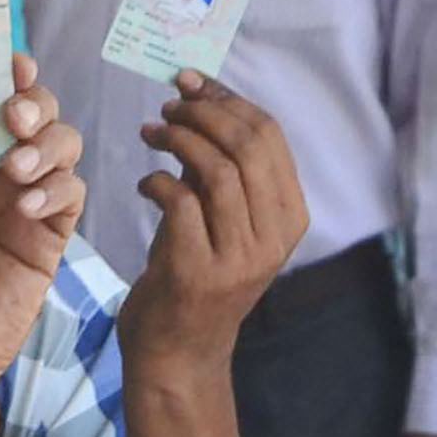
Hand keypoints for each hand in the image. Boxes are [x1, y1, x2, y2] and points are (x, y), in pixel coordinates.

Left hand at [121, 85, 306, 370]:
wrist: (177, 352)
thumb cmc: (194, 273)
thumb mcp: (219, 218)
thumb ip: (220, 168)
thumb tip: (198, 97)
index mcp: (291, 217)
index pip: (270, 137)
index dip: (228, 100)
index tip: (193, 83)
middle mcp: (274, 237)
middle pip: (249, 147)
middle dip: (204, 114)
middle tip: (168, 105)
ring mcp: (240, 258)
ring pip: (219, 171)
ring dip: (179, 140)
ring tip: (151, 132)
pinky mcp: (199, 273)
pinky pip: (182, 203)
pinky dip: (158, 180)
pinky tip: (145, 182)